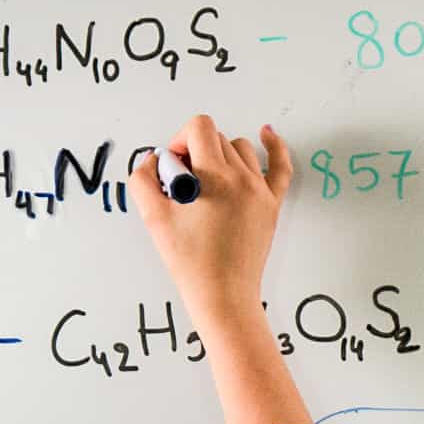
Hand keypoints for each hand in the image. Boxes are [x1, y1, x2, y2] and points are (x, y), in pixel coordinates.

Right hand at [131, 114, 294, 312]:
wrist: (223, 295)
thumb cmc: (191, 263)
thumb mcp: (153, 218)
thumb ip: (143, 179)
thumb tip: (154, 160)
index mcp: (215, 177)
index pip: (199, 128)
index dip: (179, 140)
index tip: (174, 165)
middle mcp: (242, 178)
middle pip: (216, 138)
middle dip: (196, 152)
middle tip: (185, 184)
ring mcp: (261, 190)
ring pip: (241, 149)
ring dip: (221, 155)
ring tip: (208, 181)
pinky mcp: (271, 205)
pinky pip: (280, 166)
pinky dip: (274, 147)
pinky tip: (266, 134)